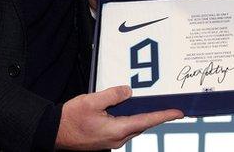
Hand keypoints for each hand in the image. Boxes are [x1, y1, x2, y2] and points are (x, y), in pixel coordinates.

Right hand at [55, 85, 183, 149]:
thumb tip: (128, 91)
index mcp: (117, 130)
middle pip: (142, 124)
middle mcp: (118, 139)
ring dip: (141, 116)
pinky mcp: (106, 139)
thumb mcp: (92, 101)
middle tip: (167, 104)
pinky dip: (129, 118)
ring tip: (150, 103)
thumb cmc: (71, 119)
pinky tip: (127, 108)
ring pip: (133, 126)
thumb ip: (112, 95)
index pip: (147, 121)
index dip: (164, 116)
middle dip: (155, 114)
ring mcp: (112, 141)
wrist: (54, 132)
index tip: (179, 112)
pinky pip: (123, 127)